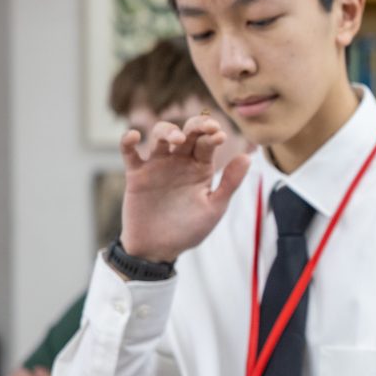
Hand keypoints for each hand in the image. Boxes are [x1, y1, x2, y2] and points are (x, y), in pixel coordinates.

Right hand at [119, 115, 249, 261]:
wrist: (159, 250)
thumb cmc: (189, 229)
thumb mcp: (214, 208)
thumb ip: (229, 183)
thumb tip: (248, 157)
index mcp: (200, 167)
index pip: (207, 143)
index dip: (213, 135)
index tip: (220, 135)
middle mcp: (180, 162)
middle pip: (187, 133)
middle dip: (196, 125)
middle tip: (205, 126)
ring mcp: (157, 166)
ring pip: (160, 136)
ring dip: (167, 130)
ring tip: (176, 138)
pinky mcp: (136, 175)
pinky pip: (129, 153)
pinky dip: (128, 141)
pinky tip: (134, 136)